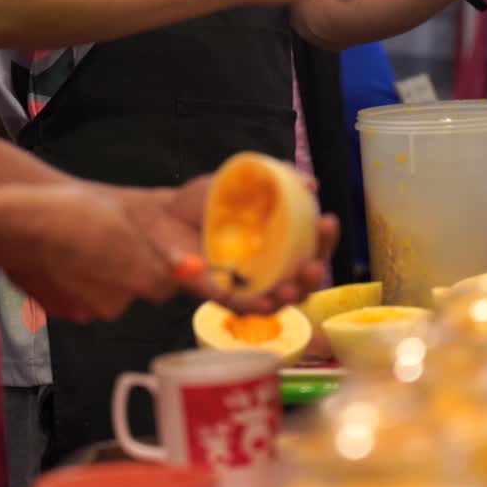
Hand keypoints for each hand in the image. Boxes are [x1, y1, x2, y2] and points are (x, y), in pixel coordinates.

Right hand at [4, 184, 174, 322]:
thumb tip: (188, 268)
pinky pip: (79, 302)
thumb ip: (158, 250)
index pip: (168, 285)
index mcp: (142, 276)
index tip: (154, 256)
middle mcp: (119, 301)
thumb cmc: (72, 213)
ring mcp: (88, 309)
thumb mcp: (124, 218)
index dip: (163, 270)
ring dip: (100, 280)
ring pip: (106, 296)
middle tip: (108, 245)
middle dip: (128, 273)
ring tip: (80, 250)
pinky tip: (62, 263)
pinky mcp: (63, 313)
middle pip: (136, 291)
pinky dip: (75, 288)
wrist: (19, 227)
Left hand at [129, 175, 339, 313]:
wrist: (159, 216)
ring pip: (279, 299)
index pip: (311, 244)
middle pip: (303, 278)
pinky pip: (244, 306)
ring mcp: (247, 284)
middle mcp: (269, 266)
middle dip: (314, 274)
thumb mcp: (241, 182)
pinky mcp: (222, 296)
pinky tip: (264, 300)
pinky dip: (256, 305)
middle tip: (312, 264)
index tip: (327, 222)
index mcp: (278, 239)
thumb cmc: (205, 202)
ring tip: (291, 288)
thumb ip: (275, 180)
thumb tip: (310, 184)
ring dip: (290, 296)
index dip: (325, 238)